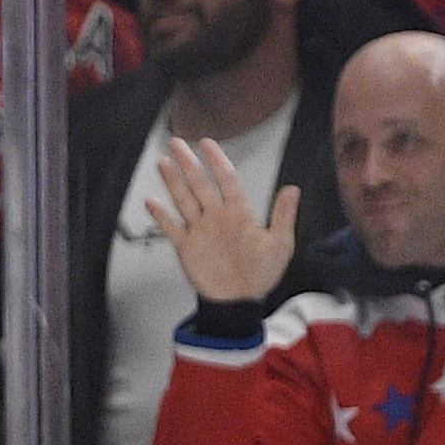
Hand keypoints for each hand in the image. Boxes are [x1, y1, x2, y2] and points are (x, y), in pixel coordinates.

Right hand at [146, 133, 299, 303]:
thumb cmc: (261, 274)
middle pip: (199, 184)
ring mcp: (199, 231)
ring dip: (172, 182)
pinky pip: (171, 228)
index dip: (216, 161)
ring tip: (163, 163)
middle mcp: (216, 218)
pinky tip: (151, 202)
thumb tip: (292, 189)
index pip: (225, 180)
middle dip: (188, 163)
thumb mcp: (280, 244)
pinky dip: (161, 216)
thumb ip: (282, 216)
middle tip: (177, 143)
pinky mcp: (186, 248)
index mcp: (238, 213)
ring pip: (183, 200)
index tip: (206, 143)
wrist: (240, 301)